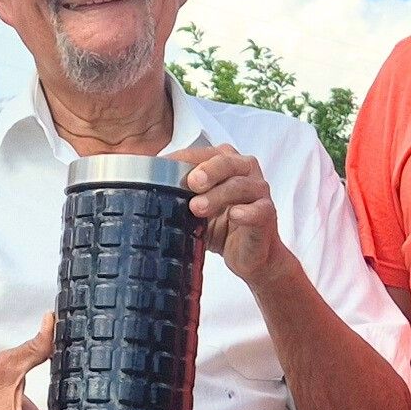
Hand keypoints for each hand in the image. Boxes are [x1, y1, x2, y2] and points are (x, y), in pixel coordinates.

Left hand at [173, 142, 284, 288]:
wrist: (249, 256)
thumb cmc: (222, 226)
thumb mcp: (196, 207)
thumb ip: (179, 194)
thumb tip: (142, 189)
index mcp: (226, 162)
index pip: (202, 153)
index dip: (181, 159)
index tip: (160, 167)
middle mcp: (245, 170)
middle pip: (226, 161)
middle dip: (207, 170)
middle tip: (191, 183)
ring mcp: (259, 191)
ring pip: (240, 185)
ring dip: (218, 195)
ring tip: (197, 207)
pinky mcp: (267, 214)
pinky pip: (259, 210)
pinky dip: (246, 212)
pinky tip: (234, 216)